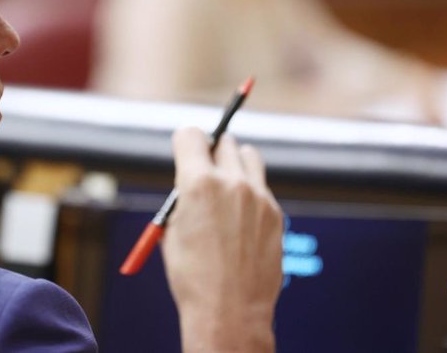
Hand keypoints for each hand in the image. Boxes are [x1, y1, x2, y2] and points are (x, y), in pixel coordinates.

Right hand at [162, 127, 282, 352]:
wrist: (229, 311)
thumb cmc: (192, 275)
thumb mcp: (172, 229)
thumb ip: (183, 196)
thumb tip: (191, 177)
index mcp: (198, 183)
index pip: (191, 134)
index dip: (183, 143)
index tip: (184, 151)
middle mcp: (231, 182)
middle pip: (222, 141)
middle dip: (210, 152)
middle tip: (204, 171)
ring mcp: (258, 196)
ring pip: (247, 155)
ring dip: (234, 163)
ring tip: (226, 188)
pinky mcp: (275, 212)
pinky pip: (261, 186)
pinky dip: (250, 191)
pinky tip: (240, 219)